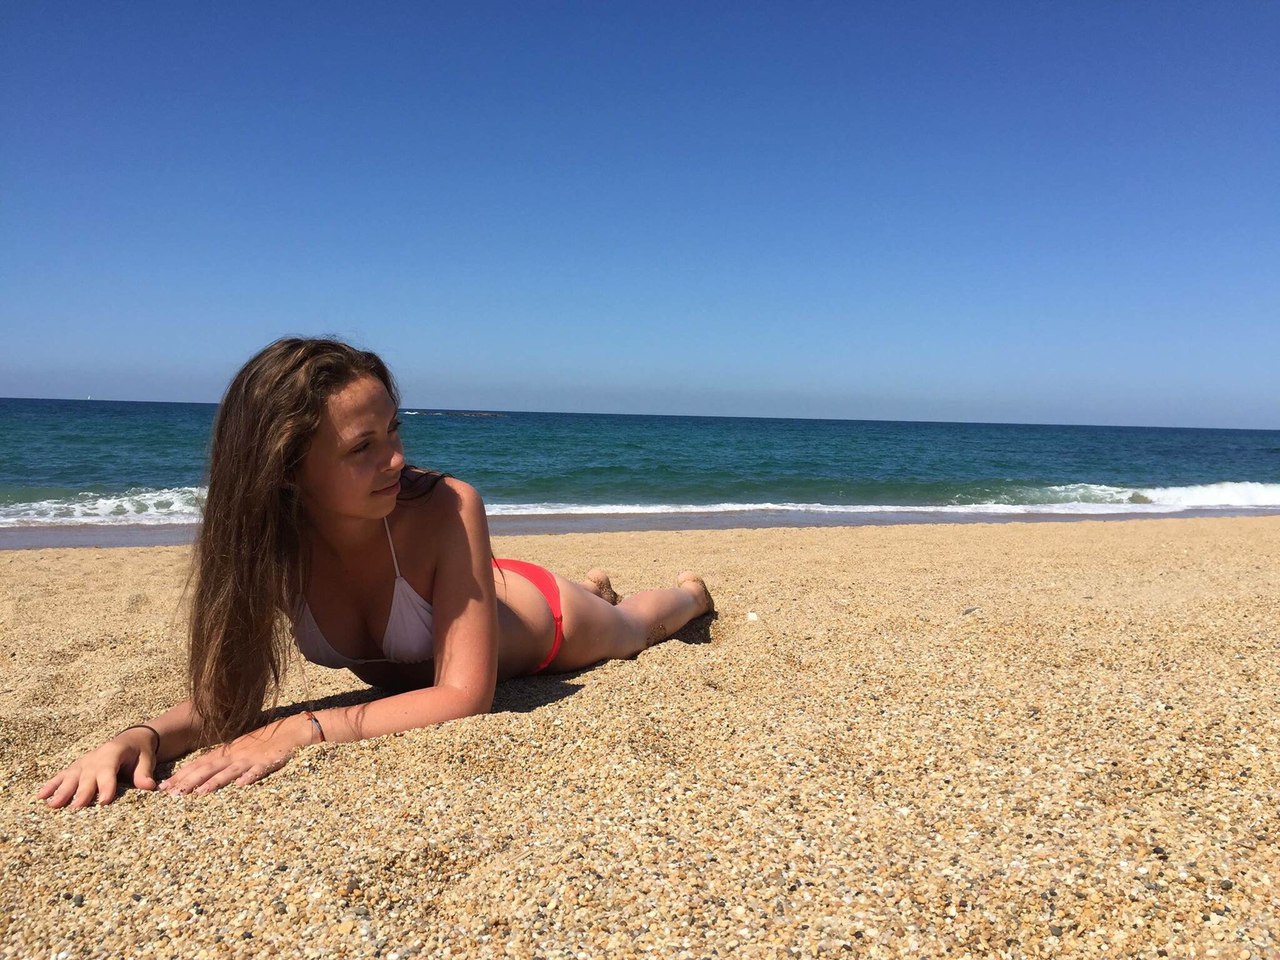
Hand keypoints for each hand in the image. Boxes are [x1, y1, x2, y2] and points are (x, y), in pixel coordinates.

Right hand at [38, 729, 158, 808]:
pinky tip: (40, 796)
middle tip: (76, 808)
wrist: (132, 738)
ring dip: (62, 791)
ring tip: (53, 805)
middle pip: (87, 777)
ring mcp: (83, 763)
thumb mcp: (146, 759)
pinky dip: (51, 785)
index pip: (108, 772)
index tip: (104, 802)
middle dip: (81, 793)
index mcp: (112, 754)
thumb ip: (144, 773)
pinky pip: (62, 776)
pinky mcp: (76, 767)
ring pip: (71, 778)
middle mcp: (95, 758)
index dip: (106, 786)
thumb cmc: (140, 752)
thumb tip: (149, 786)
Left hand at [158, 715, 309, 796]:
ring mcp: (250, 759)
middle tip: (172, 793)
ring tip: (200, 792)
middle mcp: (234, 755)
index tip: (164, 786)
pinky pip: (257, 770)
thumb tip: (205, 775)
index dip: (181, 775)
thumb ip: (224, 760)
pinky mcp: (267, 762)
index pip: (199, 763)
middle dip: (189, 781)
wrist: (288, 729)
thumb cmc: (263, 741)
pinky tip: (241, 785)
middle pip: (208, 768)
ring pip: (229, 771)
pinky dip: (249, 777)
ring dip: (214, 781)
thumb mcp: (239, 748)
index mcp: (226, 752)